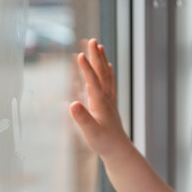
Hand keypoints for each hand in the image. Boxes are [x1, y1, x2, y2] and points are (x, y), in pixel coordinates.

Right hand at [69, 38, 130, 160]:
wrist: (119, 151)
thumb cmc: (104, 143)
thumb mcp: (91, 132)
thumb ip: (82, 119)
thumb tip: (73, 104)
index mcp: (100, 103)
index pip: (93, 81)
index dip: (86, 68)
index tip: (80, 54)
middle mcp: (106, 98)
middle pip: (101, 73)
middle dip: (96, 56)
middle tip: (92, 40)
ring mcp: (109, 100)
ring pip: (106, 75)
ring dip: (102, 60)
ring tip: (99, 47)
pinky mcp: (110, 105)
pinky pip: (109, 83)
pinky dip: (107, 72)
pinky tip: (108, 67)